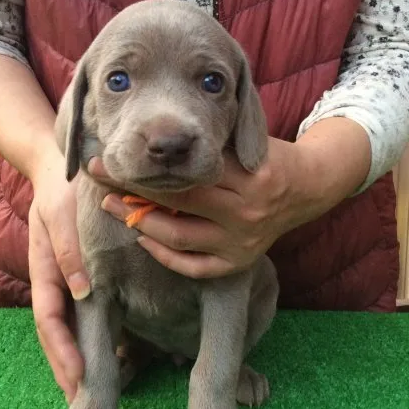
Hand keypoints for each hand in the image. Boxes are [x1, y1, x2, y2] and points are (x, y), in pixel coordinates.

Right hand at [28, 153, 90, 401]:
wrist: (56, 172)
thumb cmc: (60, 193)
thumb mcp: (61, 216)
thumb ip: (68, 252)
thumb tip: (81, 291)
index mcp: (44, 271)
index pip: (50, 320)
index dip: (63, 349)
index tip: (78, 375)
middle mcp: (50, 282)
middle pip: (53, 333)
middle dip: (63, 366)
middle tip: (79, 400)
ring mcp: (59, 281)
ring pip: (62, 327)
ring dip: (70, 358)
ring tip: (84, 388)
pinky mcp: (72, 277)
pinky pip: (74, 313)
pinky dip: (81, 337)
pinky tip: (97, 352)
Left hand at [87, 138, 308, 277]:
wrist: (306, 188)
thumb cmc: (267, 157)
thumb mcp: (244, 141)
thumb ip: (209, 143)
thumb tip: (154, 141)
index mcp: (249, 177)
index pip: (188, 172)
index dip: (147, 166)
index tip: (114, 155)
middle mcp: (246, 212)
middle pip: (178, 202)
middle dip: (133, 189)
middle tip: (101, 178)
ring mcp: (241, 242)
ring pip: (178, 237)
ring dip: (139, 222)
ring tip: (114, 207)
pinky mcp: (239, 263)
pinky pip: (193, 267)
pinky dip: (164, 255)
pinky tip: (143, 238)